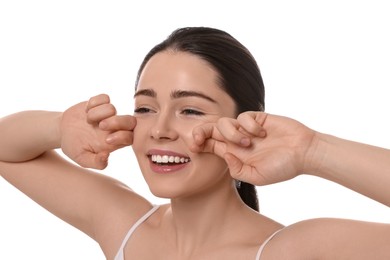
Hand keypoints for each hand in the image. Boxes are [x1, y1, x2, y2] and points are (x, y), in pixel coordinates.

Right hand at [60, 94, 135, 168]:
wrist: (62, 131)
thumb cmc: (75, 148)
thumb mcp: (83, 159)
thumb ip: (96, 163)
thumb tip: (107, 157)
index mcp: (115, 142)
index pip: (130, 137)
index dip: (122, 137)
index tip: (107, 140)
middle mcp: (115, 127)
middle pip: (130, 121)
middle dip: (117, 122)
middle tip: (101, 126)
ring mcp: (109, 114)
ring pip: (112, 108)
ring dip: (97, 114)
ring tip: (87, 121)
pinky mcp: (101, 103)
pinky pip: (104, 98)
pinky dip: (93, 103)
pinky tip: (86, 111)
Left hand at [191, 112, 316, 185]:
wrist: (304, 153)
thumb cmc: (283, 168)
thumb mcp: (257, 177)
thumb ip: (238, 170)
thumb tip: (224, 156)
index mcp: (234, 154)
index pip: (210, 145)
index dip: (199, 143)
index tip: (193, 146)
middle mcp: (237, 140)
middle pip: (211, 130)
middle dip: (201, 131)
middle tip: (198, 138)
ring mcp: (247, 129)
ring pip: (224, 122)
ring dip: (231, 132)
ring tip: (248, 142)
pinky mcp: (258, 118)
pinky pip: (243, 117)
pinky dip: (249, 125)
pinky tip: (261, 134)